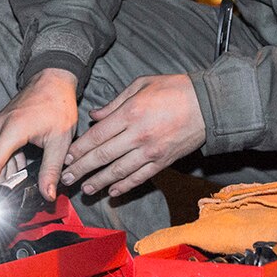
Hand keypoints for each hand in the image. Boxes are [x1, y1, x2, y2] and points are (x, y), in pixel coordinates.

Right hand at [0, 67, 79, 201]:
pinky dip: (7, 162)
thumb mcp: (60, 141)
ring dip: (4, 174)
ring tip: (15, 191)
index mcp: (12, 129)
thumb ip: (52, 169)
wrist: (54, 79)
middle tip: (5, 204)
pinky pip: (0, 149)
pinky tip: (18, 173)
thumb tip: (47, 194)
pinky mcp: (1, 125)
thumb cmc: (58, 104)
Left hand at [63, 74, 205, 199]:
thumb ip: (115, 102)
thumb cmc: (175, 89)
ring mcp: (151, 151)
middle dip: (82, 169)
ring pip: (119, 171)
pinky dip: (125, 186)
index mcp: (130, 113)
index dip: (79, 149)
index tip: (67, 157)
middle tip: (67, 178)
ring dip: (99, 181)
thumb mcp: (142, 85)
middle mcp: (138, 135)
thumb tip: (95, 116)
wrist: (209, 104)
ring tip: (86, 188)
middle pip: (103, 156)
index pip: (97, 136)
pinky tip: (112, 191)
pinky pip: (140, 177)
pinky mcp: (163, 161)